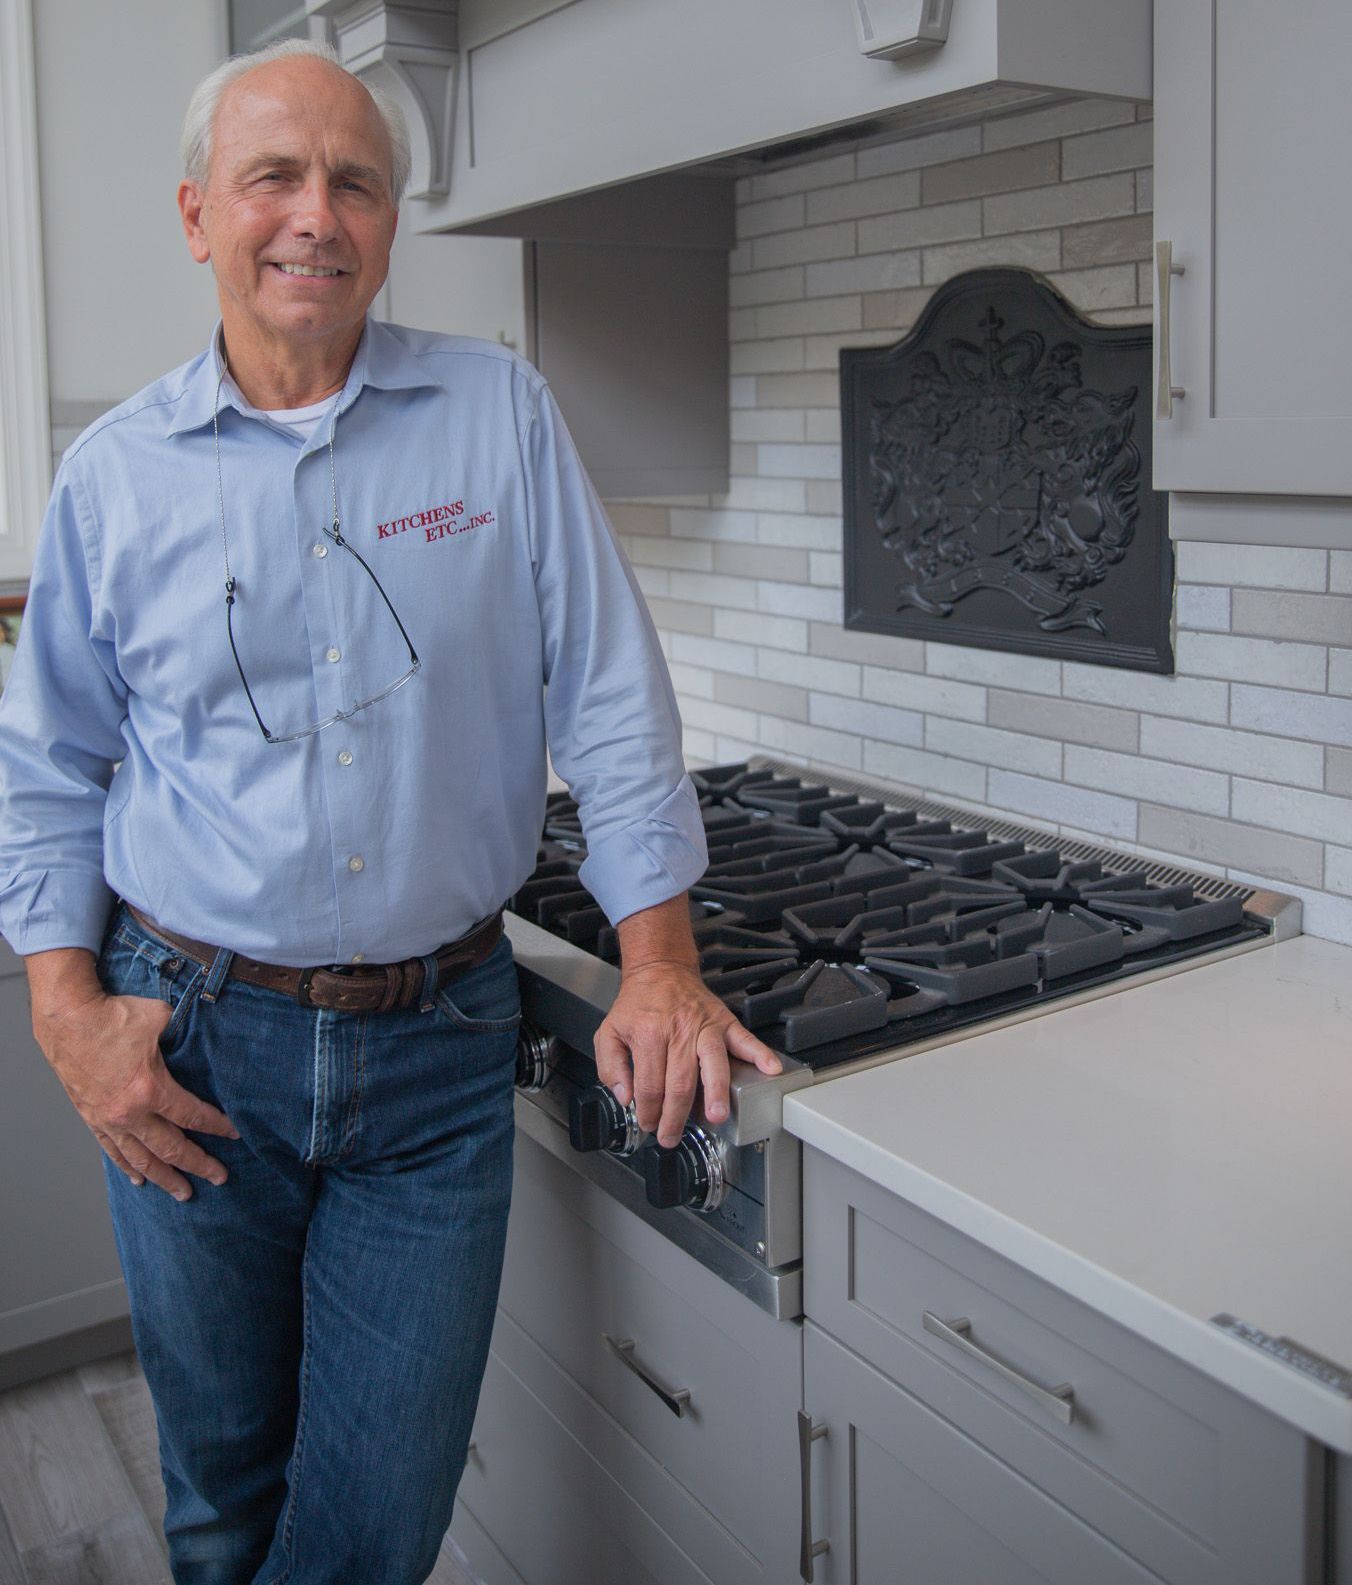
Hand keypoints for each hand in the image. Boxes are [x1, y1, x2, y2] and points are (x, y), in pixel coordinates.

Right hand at [33, 982, 239, 1202]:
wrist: (67, 1018)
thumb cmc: (113, 1015)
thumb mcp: (161, 1018)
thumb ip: (184, 1033)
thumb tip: (204, 1035)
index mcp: (150, 1088)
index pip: (192, 1116)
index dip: (217, 1127)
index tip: (234, 1135)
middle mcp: (129, 1112)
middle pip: (171, 1148)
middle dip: (198, 1164)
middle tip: (219, 1178)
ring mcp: (108, 1119)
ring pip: (141, 1159)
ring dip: (164, 1178)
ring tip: (183, 1193)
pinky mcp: (91, 1118)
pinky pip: (113, 1151)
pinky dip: (128, 1168)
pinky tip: (139, 1180)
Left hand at [593, 962, 781, 1148]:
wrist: (660, 970)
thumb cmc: (637, 1005)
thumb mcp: (608, 1032)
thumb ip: (611, 1068)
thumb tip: (626, 1098)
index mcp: (648, 1035)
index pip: (649, 1085)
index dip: (648, 1111)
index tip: (649, 1124)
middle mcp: (678, 1031)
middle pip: (680, 1083)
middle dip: (676, 1116)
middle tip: (672, 1136)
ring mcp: (704, 1026)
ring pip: (712, 1064)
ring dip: (716, 1092)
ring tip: (716, 1116)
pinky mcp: (724, 1021)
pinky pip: (744, 1038)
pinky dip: (759, 1053)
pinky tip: (770, 1069)